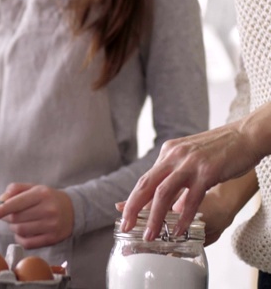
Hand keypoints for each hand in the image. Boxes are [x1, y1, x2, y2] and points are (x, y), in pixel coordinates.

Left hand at [0, 183, 73, 248]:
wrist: (73, 210)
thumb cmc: (48, 197)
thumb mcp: (34, 187)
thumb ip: (15, 189)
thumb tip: (1, 199)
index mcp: (41, 194)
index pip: (15, 204)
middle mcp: (47, 210)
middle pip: (15, 219)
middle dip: (6, 217)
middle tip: (9, 214)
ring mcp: (51, 226)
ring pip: (20, 231)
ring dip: (13, 227)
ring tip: (19, 221)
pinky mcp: (52, 239)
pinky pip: (27, 243)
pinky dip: (20, 238)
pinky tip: (24, 231)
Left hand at [121, 113, 265, 240]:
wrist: (246, 135)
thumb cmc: (221, 150)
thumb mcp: (190, 157)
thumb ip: (176, 173)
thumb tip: (164, 197)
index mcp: (168, 152)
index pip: (145, 179)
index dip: (132, 199)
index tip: (123, 214)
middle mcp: (174, 156)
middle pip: (146, 185)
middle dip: (133, 208)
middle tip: (125, 226)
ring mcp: (190, 163)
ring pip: (163, 193)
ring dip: (154, 216)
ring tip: (150, 234)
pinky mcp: (207, 171)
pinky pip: (191, 198)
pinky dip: (183, 216)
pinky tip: (178, 229)